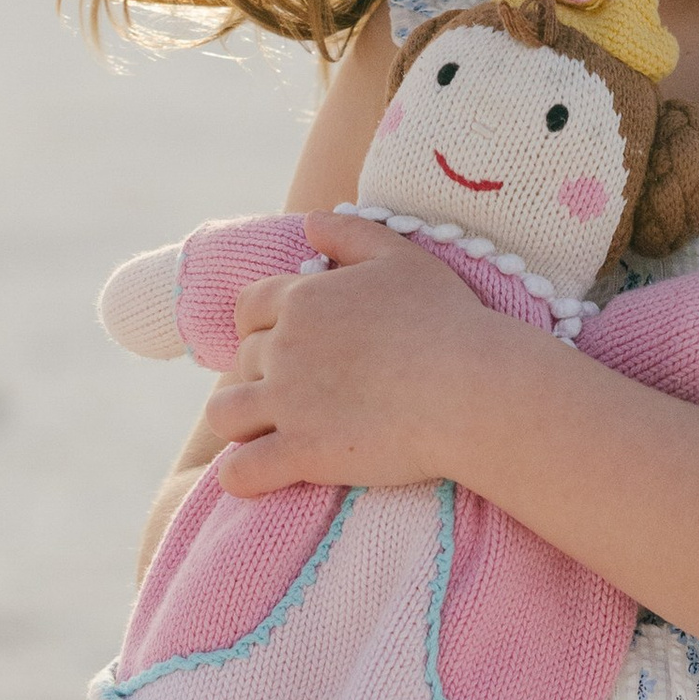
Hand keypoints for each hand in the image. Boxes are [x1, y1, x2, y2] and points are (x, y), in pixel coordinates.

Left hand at [203, 216, 522, 494]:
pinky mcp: (302, 452)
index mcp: (304, 299)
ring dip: (240, 423)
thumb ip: (351, 233)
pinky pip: (240, 471)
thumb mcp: (402, 258)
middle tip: (300, 394)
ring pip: (224, 414)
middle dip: (262, 376)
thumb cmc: (447, 321)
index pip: (248, 309)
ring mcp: (289, 402)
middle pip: (241, 362)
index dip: (260, 327)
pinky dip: (242, 476)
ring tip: (267, 434)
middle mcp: (285, 347)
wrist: (473, 389)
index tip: (288, 346)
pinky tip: (260, 477)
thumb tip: (310, 222)